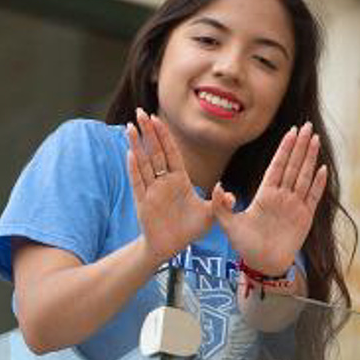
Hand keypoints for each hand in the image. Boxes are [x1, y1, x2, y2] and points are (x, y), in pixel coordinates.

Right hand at [125, 110, 213, 262]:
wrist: (171, 248)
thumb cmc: (190, 229)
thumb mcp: (211, 216)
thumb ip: (220, 203)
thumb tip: (229, 192)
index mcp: (179, 179)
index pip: (171, 152)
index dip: (164, 135)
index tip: (157, 118)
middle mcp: (164, 181)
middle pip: (155, 151)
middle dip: (148, 132)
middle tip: (140, 111)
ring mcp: (152, 190)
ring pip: (143, 163)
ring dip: (137, 145)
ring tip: (130, 127)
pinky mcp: (143, 202)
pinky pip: (138, 182)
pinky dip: (134, 169)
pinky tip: (131, 153)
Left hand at [215, 122, 326, 277]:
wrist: (262, 265)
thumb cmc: (245, 245)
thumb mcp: (228, 224)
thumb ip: (220, 206)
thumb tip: (218, 186)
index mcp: (265, 194)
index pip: (277, 166)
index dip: (284, 149)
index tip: (290, 131)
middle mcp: (282, 196)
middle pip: (293, 165)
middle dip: (300, 145)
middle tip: (306, 125)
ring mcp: (295, 206)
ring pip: (304, 176)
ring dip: (310, 158)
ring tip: (315, 139)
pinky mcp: (305, 218)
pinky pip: (313, 197)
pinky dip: (318, 183)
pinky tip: (323, 169)